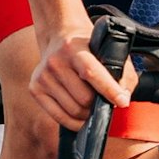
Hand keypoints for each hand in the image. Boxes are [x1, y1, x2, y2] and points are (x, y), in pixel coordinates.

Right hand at [28, 14, 137, 129]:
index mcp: (74, 48)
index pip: (92, 72)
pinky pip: (59, 117)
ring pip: (73, 111)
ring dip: (87, 114)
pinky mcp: (35, 88)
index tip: (122, 102)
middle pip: (84, 99)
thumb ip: (122, 73)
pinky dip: (73, 121)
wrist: (59, 37)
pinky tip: (79, 112)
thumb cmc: (88, 47)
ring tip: (91, 105)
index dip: (109, 90)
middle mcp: (55, 61)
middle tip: (102, 101)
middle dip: (98, 105)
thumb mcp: (107, 50)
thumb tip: (123, 99)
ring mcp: (43, 76)